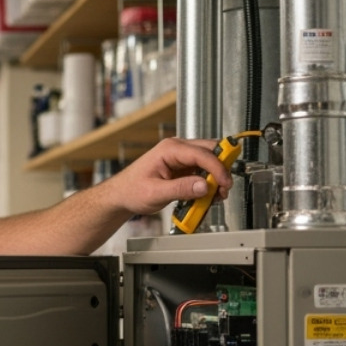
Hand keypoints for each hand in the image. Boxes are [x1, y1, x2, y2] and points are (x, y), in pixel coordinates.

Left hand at [108, 137, 233, 215]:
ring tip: (215, 196)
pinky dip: (208, 182)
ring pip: (209, 161)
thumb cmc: (131, 191)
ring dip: (216, 178)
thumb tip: (204, 186)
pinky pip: (203, 171)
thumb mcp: (155, 193)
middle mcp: (177, 149)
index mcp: (169, 149)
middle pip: (211, 151)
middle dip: (221, 171)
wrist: (121, 196)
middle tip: (224, 189)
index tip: (224, 184)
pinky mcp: (183, 168)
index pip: (202, 153)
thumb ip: (180, 189)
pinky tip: (206, 195)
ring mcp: (181, 157)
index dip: (217, 168)